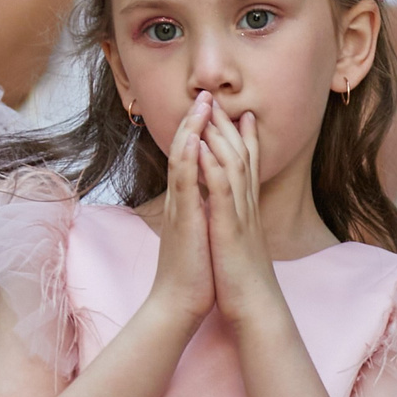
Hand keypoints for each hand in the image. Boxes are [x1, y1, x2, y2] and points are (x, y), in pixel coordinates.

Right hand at [146, 94, 216, 326]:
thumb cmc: (195, 272)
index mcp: (189, 201)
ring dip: (192, 128)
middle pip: (187, 150)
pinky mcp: (182, 219)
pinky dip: (188, 158)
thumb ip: (204, 211)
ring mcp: (180, 207)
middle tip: (207, 92)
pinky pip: (184, 183)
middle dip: (198, 121)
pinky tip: (194, 138)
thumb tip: (211, 198)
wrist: (180, 303)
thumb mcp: (203, 233)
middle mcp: (182, 199)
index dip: (204, 133)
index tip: (216, 110)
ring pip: (183, 159)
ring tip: (202, 102)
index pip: (195, 158)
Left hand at [194, 94, 281, 326]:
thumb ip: (238, 224)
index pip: (247, 166)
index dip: (243, 138)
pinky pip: (220, 191)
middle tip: (218, 97)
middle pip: (240, 156)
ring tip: (208, 108)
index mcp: (248, 211)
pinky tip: (200, 145)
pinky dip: (211, 165)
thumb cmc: (244, 282)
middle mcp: (247, 208)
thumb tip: (234, 214)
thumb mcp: (241, 245)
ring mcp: (240, 216)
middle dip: (228, 125)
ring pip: (233, 166)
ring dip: (219, 135)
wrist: (255, 309)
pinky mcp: (229, 229)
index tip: (238, 113)